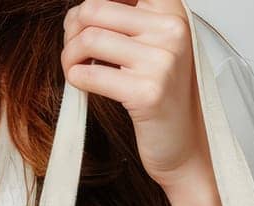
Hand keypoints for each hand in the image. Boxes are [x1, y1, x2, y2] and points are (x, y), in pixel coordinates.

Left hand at [61, 0, 226, 205]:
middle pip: (94, 9)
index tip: (84, 25)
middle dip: (72, 30)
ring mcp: (162, 61)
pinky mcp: (147, 92)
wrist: (184, 145)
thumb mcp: (151, 46)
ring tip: (75, 68)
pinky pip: (89, 73)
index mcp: (172, 12)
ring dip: (69, 56)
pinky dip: (76, 78)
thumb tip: (79, 11)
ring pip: (88, 39)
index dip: (89, 8)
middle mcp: (172, 31)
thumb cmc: (161, 94)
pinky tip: (82, 84)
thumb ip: (124, 22)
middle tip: (73, 50)